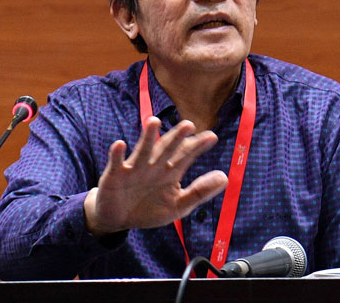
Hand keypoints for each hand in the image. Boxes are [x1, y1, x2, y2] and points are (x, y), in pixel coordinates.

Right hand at [84, 117, 227, 236]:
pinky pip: (116, 163)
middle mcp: (153, 165)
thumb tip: (225, 177)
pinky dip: (117, 154)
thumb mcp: (178, 205)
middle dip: (176, 138)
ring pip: (142, 150)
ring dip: (147, 137)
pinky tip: (120, 144)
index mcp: (169, 171)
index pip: (185, 155)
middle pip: (166, 149)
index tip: (212, 137)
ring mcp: (134, 168)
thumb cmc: (148, 209)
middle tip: (188, 125)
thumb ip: (200, 192)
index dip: (197, 146)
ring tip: (154, 121)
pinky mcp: (114, 175)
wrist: (117, 219)